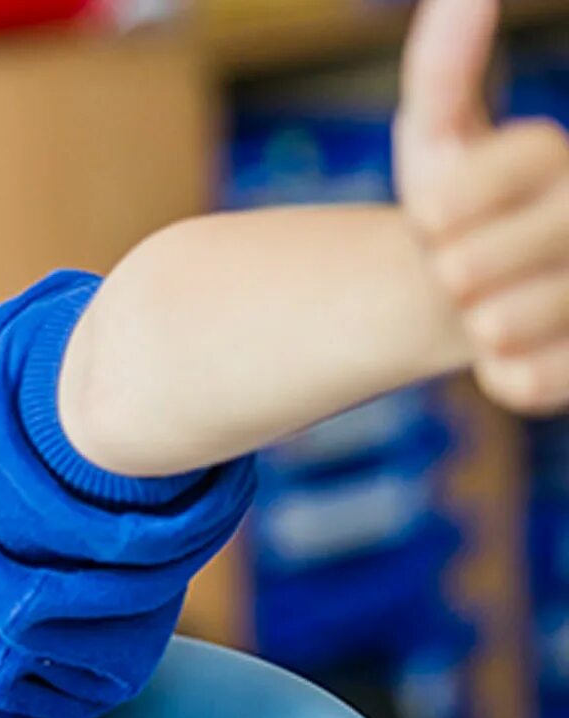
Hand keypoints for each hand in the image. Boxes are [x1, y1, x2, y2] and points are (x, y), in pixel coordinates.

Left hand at [394, 0, 568, 413]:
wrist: (474, 293)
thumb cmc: (458, 205)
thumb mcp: (442, 134)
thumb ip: (446, 67)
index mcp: (559, 158)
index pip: (528, 158)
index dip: (454, 201)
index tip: (429, 218)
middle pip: (508, 250)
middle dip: (462, 265)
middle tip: (456, 269)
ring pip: (518, 320)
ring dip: (485, 323)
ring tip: (485, 310)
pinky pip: (530, 382)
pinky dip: (508, 375)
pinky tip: (508, 356)